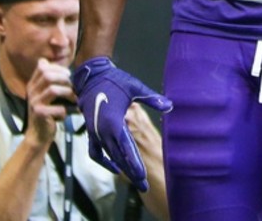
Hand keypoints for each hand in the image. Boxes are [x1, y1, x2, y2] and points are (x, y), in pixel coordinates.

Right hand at [25, 58, 76, 148]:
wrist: (38, 135)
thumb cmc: (48, 112)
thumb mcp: (47, 95)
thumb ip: (53, 82)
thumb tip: (66, 69)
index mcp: (33, 84)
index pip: (42, 66)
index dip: (57, 67)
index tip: (67, 74)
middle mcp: (31, 91)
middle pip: (47, 75)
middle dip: (64, 78)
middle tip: (72, 86)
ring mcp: (34, 102)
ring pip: (53, 89)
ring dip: (68, 93)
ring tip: (73, 99)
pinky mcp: (39, 114)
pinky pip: (58, 107)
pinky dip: (65, 110)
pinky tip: (64, 114)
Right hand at [72, 57, 171, 188]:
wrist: (91, 76)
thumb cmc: (114, 80)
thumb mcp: (135, 86)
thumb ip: (152, 98)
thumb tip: (170, 106)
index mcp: (114, 122)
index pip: (126, 149)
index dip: (134, 164)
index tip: (142, 176)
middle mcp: (103, 131)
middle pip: (118, 157)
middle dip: (131, 172)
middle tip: (142, 185)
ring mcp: (95, 133)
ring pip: (109, 157)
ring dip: (121, 168)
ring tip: (133, 179)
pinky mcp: (92, 132)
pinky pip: (95, 153)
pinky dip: (104, 161)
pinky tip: (115, 167)